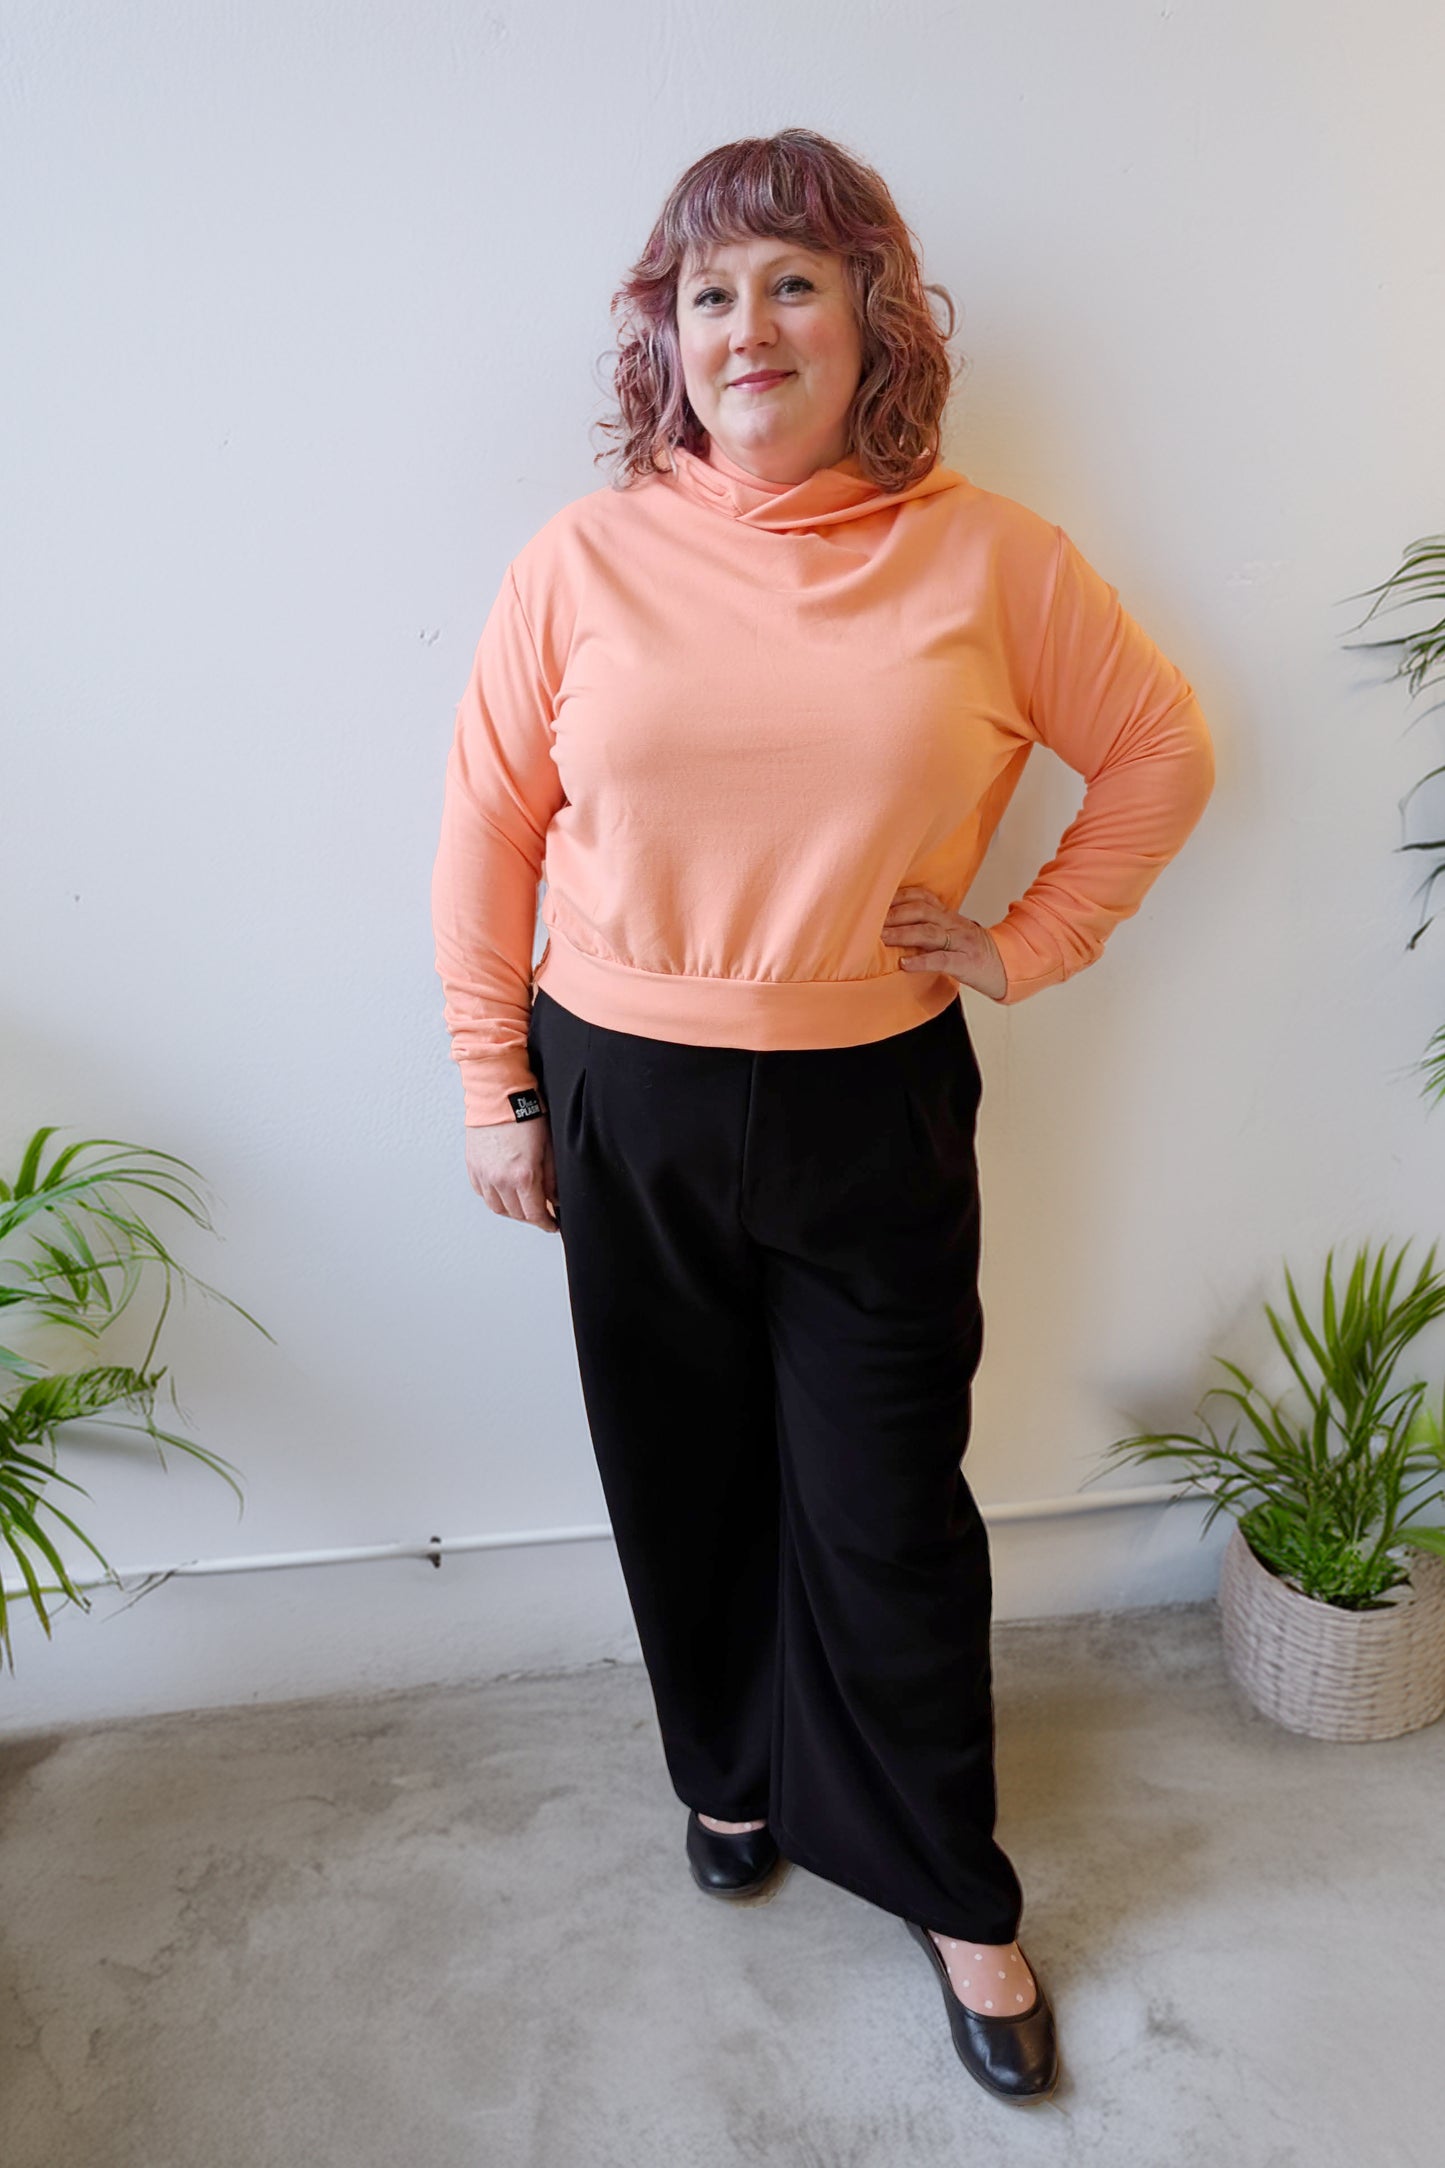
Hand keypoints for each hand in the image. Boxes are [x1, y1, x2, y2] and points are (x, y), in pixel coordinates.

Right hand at [464, 1113, 559, 1232]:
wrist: (499, 1094)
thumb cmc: (527, 1113)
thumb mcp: (549, 1147)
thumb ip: (552, 1178)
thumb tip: (555, 1198)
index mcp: (523, 1176)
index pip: (535, 1214)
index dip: (546, 1224)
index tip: (552, 1225)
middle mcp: (500, 1179)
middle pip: (517, 1214)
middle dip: (531, 1216)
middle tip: (541, 1212)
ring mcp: (484, 1174)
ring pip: (497, 1207)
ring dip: (512, 1210)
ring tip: (522, 1204)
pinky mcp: (473, 1166)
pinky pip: (482, 1193)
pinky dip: (494, 1197)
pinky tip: (504, 1192)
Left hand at [881, 885, 1007, 1000]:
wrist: (1007, 966)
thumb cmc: (973, 951)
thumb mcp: (951, 932)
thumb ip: (927, 926)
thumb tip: (891, 926)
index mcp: (948, 915)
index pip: (921, 897)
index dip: (898, 897)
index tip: (874, 902)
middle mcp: (953, 924)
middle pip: (921, 911)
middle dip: (894, 915)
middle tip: (871, 923)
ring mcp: (960, 942)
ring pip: (929, 932)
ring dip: (902, 934)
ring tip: (882, 939)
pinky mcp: (966, 963)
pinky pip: (942, 960)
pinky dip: (922, 961)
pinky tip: (905, 964)